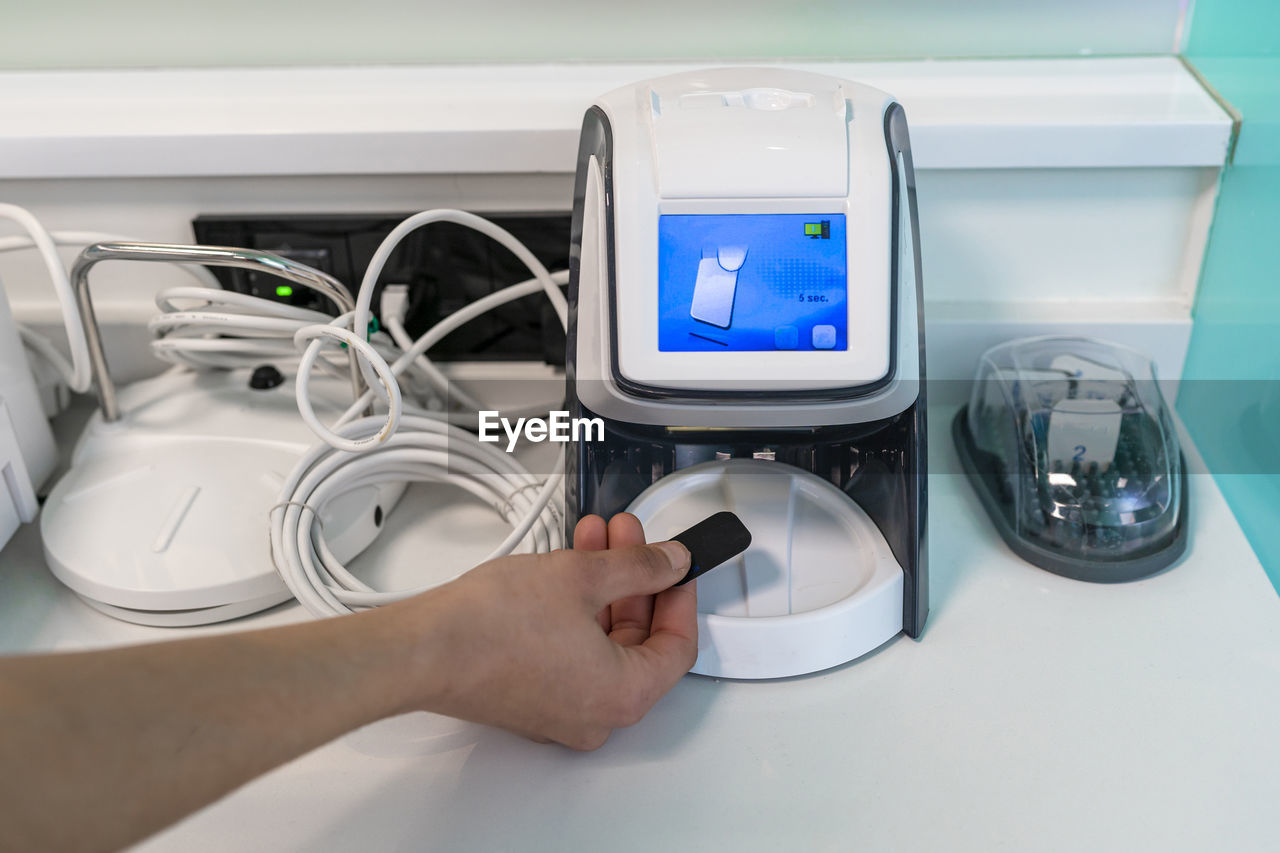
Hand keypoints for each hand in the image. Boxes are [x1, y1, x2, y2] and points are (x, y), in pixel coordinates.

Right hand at [386, 513, 697, 749]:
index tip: (676, 564)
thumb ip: (641, 567)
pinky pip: (572, 654)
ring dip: (604, 587)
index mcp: (622, 696)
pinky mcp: (531, 699)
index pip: (678, 646)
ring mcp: (561, 712)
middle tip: (629, 537)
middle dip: (635, 579)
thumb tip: (671, 563)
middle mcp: (596, 716)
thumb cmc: (491, 627)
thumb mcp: (583, 576)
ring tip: (594, 538)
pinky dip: (576, 611)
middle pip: (640, 642)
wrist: (422, 648)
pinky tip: (566, 568)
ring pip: (603, 643)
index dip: (680, 595)